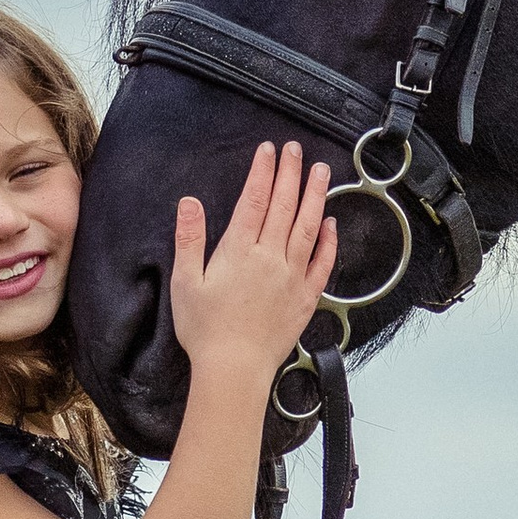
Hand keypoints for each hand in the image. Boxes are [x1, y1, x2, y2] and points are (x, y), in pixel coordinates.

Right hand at [169, 143, 336, 389]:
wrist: (234, 369)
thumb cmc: (205, 330)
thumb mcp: (186, 282)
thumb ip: (189, 239)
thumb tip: (190, 203)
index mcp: (239, 251)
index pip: (254, 200)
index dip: (262, 171)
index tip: (268, 150)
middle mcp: (270, 258)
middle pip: (284, 206)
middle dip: (290, 173)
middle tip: (296, 149)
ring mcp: (292, 277)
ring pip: (308, 227)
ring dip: (315, 196)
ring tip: (321, 172)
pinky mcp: (305, 298)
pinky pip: (322, 263)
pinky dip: (329, 241)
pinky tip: (332, 223)